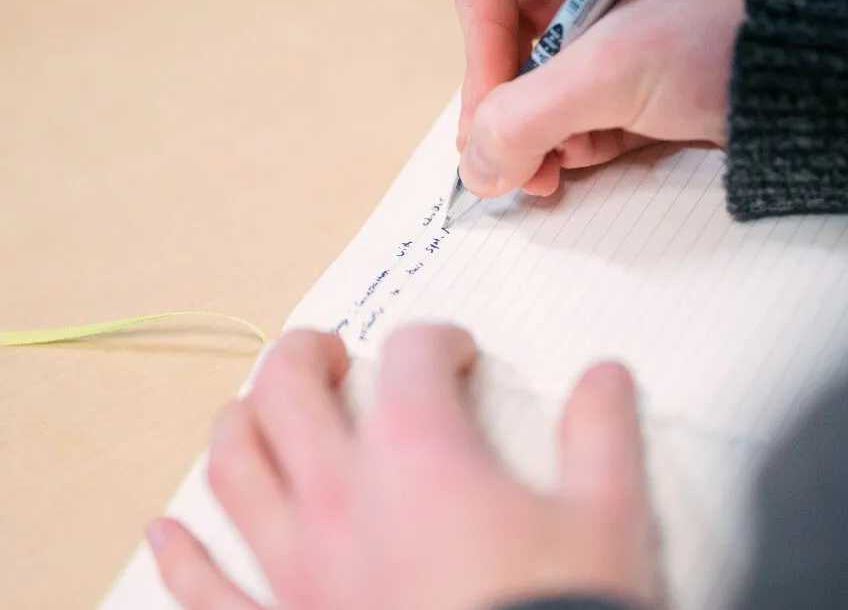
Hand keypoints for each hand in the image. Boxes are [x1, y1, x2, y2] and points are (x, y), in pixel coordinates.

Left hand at [146, 325, 663, 609]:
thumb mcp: (606, 520)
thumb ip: (602, 434)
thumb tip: (603, 379)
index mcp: (419, 459)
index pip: (411, 356)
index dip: (438, 338)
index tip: (457, 354)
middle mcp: (343, 502)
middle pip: (289, 392)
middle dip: (304, 355)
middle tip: (325, 351)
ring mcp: (301, 571)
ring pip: (233, 472)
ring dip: (237, 426)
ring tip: (250, 408)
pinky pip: (207, 590)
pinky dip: (183, 556)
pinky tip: (166, 534)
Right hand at [449, 0, 745, 198]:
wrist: (838, 74)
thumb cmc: (747, 33)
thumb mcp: (617, 68)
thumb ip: (528, 114)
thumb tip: (480, 162)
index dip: (477, 46)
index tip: (486, 111)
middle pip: (512, 36)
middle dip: (505, 105)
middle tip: (504, 160)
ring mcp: (624, 23)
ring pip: (547, 77)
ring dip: (536, 131)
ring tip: (545, 172)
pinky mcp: (648, 72)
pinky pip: (586, 103)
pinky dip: (573, 139)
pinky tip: (574, 166)